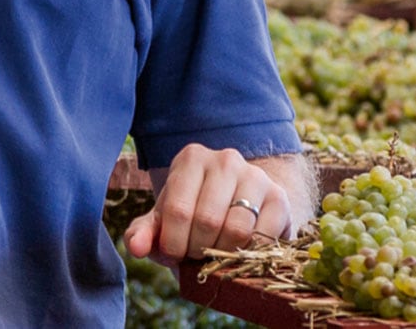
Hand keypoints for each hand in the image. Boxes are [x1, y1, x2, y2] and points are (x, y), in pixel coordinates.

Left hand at [123, 144, 294, 261]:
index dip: (173, 243)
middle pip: (207, 221)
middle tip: (195, 256)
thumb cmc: (192, 213)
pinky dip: (247, 254)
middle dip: (197, 250)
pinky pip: (262, 238)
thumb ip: (143, 233)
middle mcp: (225, 160)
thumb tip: (135, 248)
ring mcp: (256, 176)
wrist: (238, 207)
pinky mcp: (279, 199)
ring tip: (215, 254)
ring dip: (222, 254)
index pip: (177, 209)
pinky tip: (238, 251)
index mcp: (191, 158)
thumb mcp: (163, 221)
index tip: (173, 255)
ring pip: (236, 230)